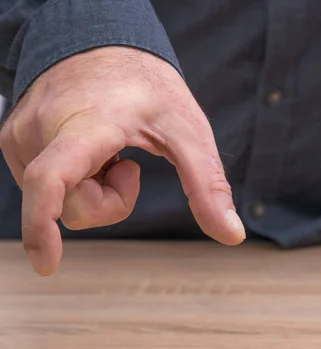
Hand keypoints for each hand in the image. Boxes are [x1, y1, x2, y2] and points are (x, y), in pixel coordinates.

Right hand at [0, 47, 245, 275]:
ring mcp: (21, 135)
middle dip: (109, 201)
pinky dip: (74, 179)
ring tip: (106, 149)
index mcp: (85, 124)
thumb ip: (208, 185)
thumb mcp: (189, 132)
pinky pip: (44, 186)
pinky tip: (89, 150)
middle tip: (128, 164)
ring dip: (90, 188)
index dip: (44, 225)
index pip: (52, 179)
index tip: (46, 264)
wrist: (105, 45)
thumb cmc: (149, 88)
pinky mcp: (14, 140)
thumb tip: (232, 236)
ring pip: (56, 200)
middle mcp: (40, 130)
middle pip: (71, 206)